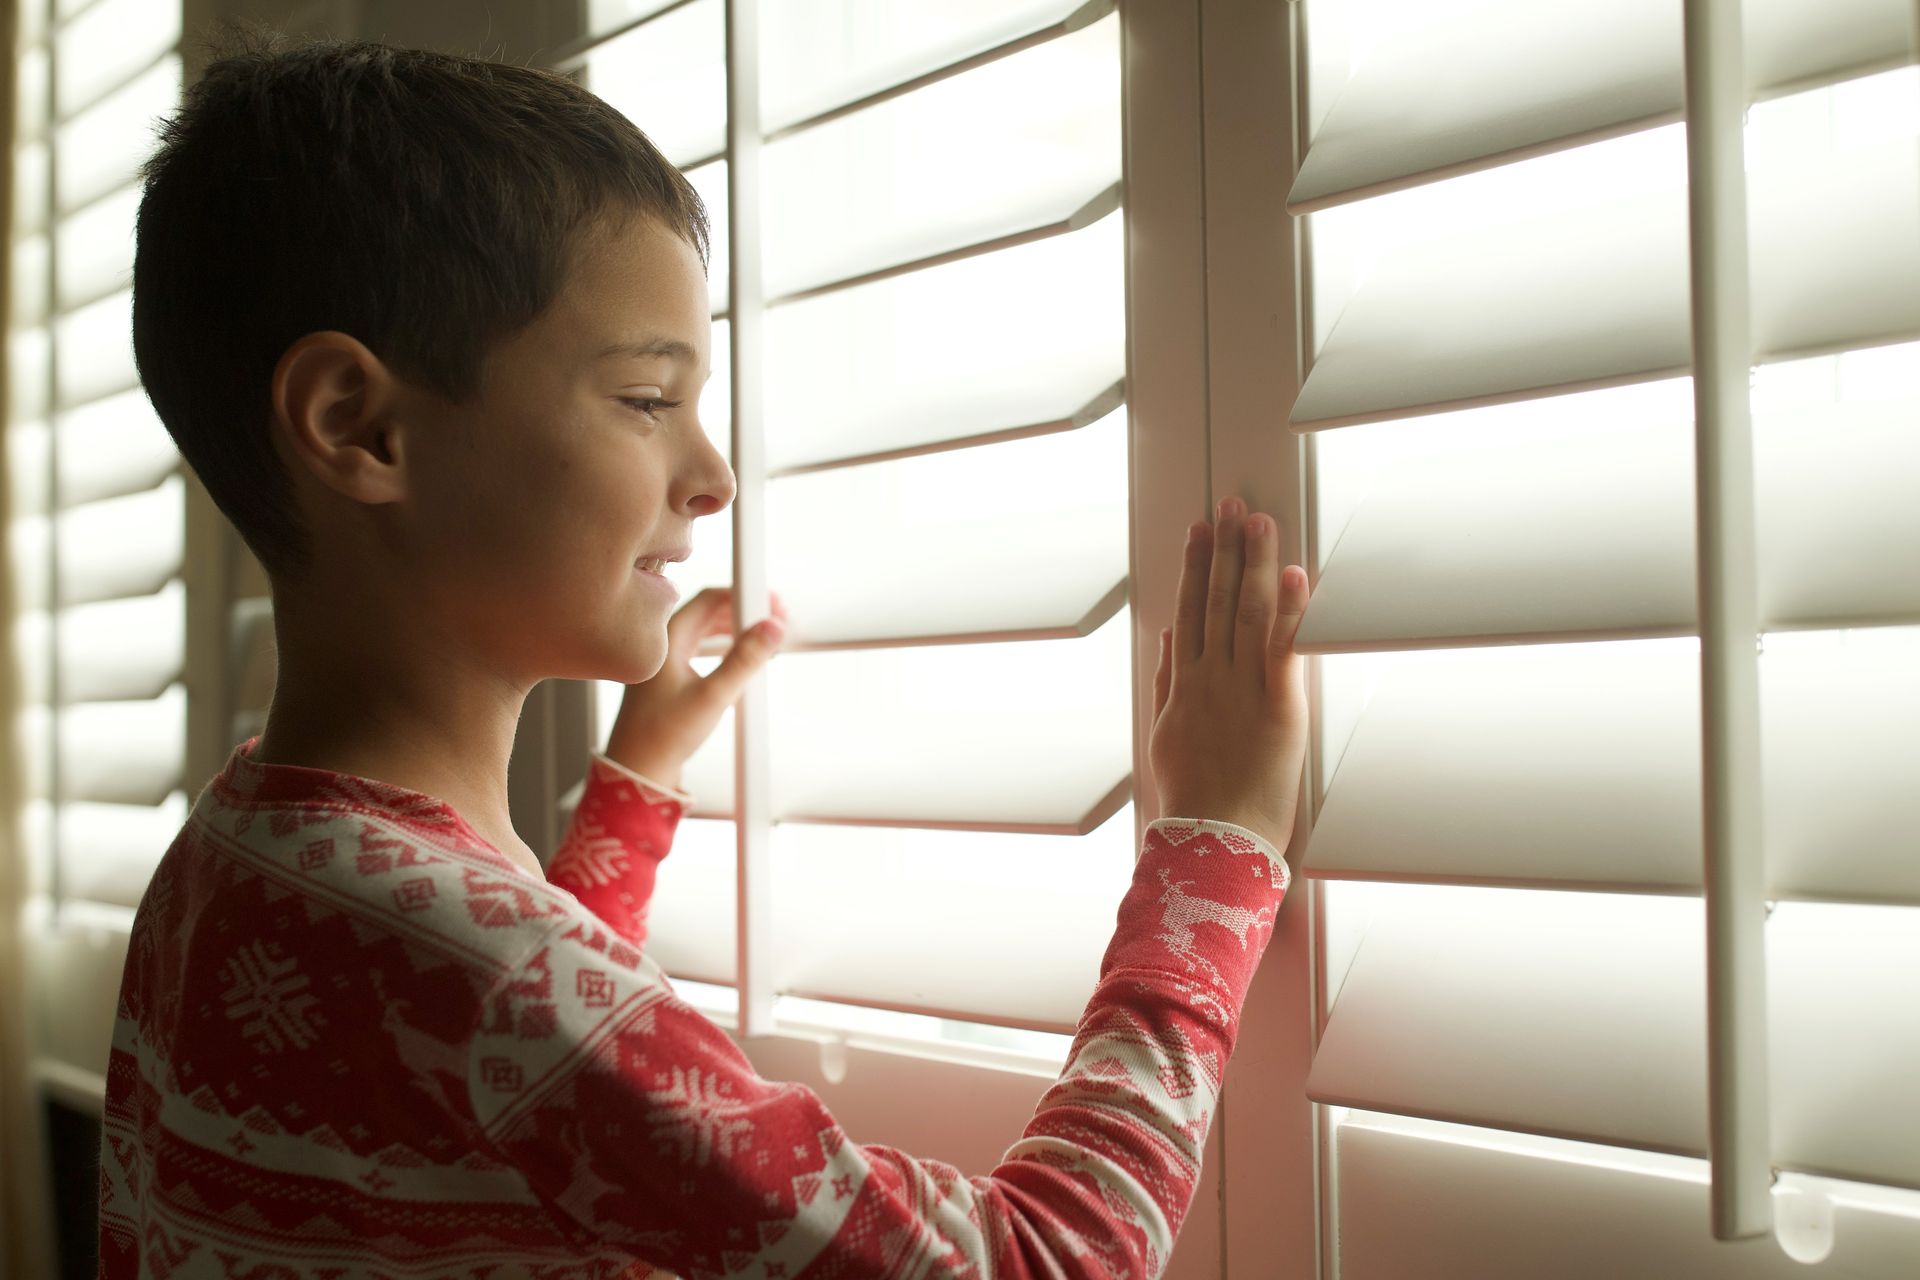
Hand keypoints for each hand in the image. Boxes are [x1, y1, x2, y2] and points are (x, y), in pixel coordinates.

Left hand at [603, 587, 789, 788]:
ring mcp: (670, 659)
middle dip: (746, 612)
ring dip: (740, 630)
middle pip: (712, 610)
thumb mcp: (712, 696)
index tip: (772, 604)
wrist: (639, 770)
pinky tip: (747, 660)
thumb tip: (772, 628)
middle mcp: (667, 642)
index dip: (745, 596)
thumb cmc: (663, 735)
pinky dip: (729, 648)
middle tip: (777, 621)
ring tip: (767, 640)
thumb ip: (744, 660)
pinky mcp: (675, 677)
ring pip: (710, 630)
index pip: (711, 597)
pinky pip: (706, 648)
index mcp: (668, 637)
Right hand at [1148, 496, 1312, 854]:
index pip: (1188, 610)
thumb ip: (1165, 682)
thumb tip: (1168, 636)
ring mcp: (1241, 690)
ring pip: (1245, 612)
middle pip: (1214, 599)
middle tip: (1231, 505)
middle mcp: (1209, 679)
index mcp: (1183, 686)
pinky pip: (1282, 648)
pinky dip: (1288, 609)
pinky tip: (1293, 575)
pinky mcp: (1278, 708)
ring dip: (1254, 562)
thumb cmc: (1194, 799)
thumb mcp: (1164, 736)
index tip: (1198, 531)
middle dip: (1224, 548)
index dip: (1193, 566)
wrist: (1215, 841)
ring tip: (1258, 522)